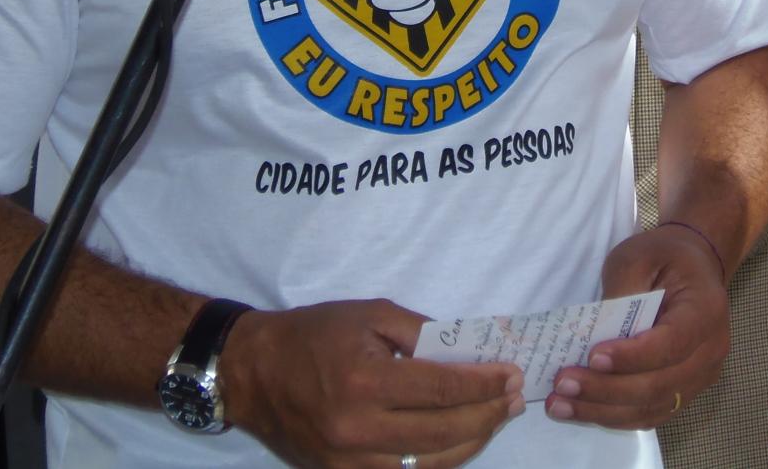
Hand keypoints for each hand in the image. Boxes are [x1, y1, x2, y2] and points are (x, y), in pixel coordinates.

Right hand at [221, 297, 523, 467]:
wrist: (254, 371)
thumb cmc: (313, 333)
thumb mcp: (367, 314)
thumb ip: (419, 332)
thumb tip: (467, 351)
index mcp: (366, 381)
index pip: (442, 389)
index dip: (483, 384)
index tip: (511, 374)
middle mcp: (360, 430)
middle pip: (444, 433)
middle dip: (487, 415)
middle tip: (513, 398)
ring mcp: (351, 463)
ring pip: (431, 466)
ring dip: (471, 443)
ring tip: (493, 419)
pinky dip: (438, 463)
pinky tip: (457, 443)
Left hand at [545, 224, 728, 429]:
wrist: (692, 264)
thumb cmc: (662, 256)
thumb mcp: (636, 256)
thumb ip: (621, 292)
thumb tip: (596, 336)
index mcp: (705, 312)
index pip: (670, 345)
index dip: (632, 357)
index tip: (592, 356)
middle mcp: (710, 352)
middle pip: (659, 385)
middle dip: (607, 390)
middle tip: (563, 384)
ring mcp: (700, 377)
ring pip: (652, 408)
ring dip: (604, 411)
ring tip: (561, 405)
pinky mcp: (684, 390)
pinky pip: (650, 413)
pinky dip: (615, 416)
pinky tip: (581, 410)